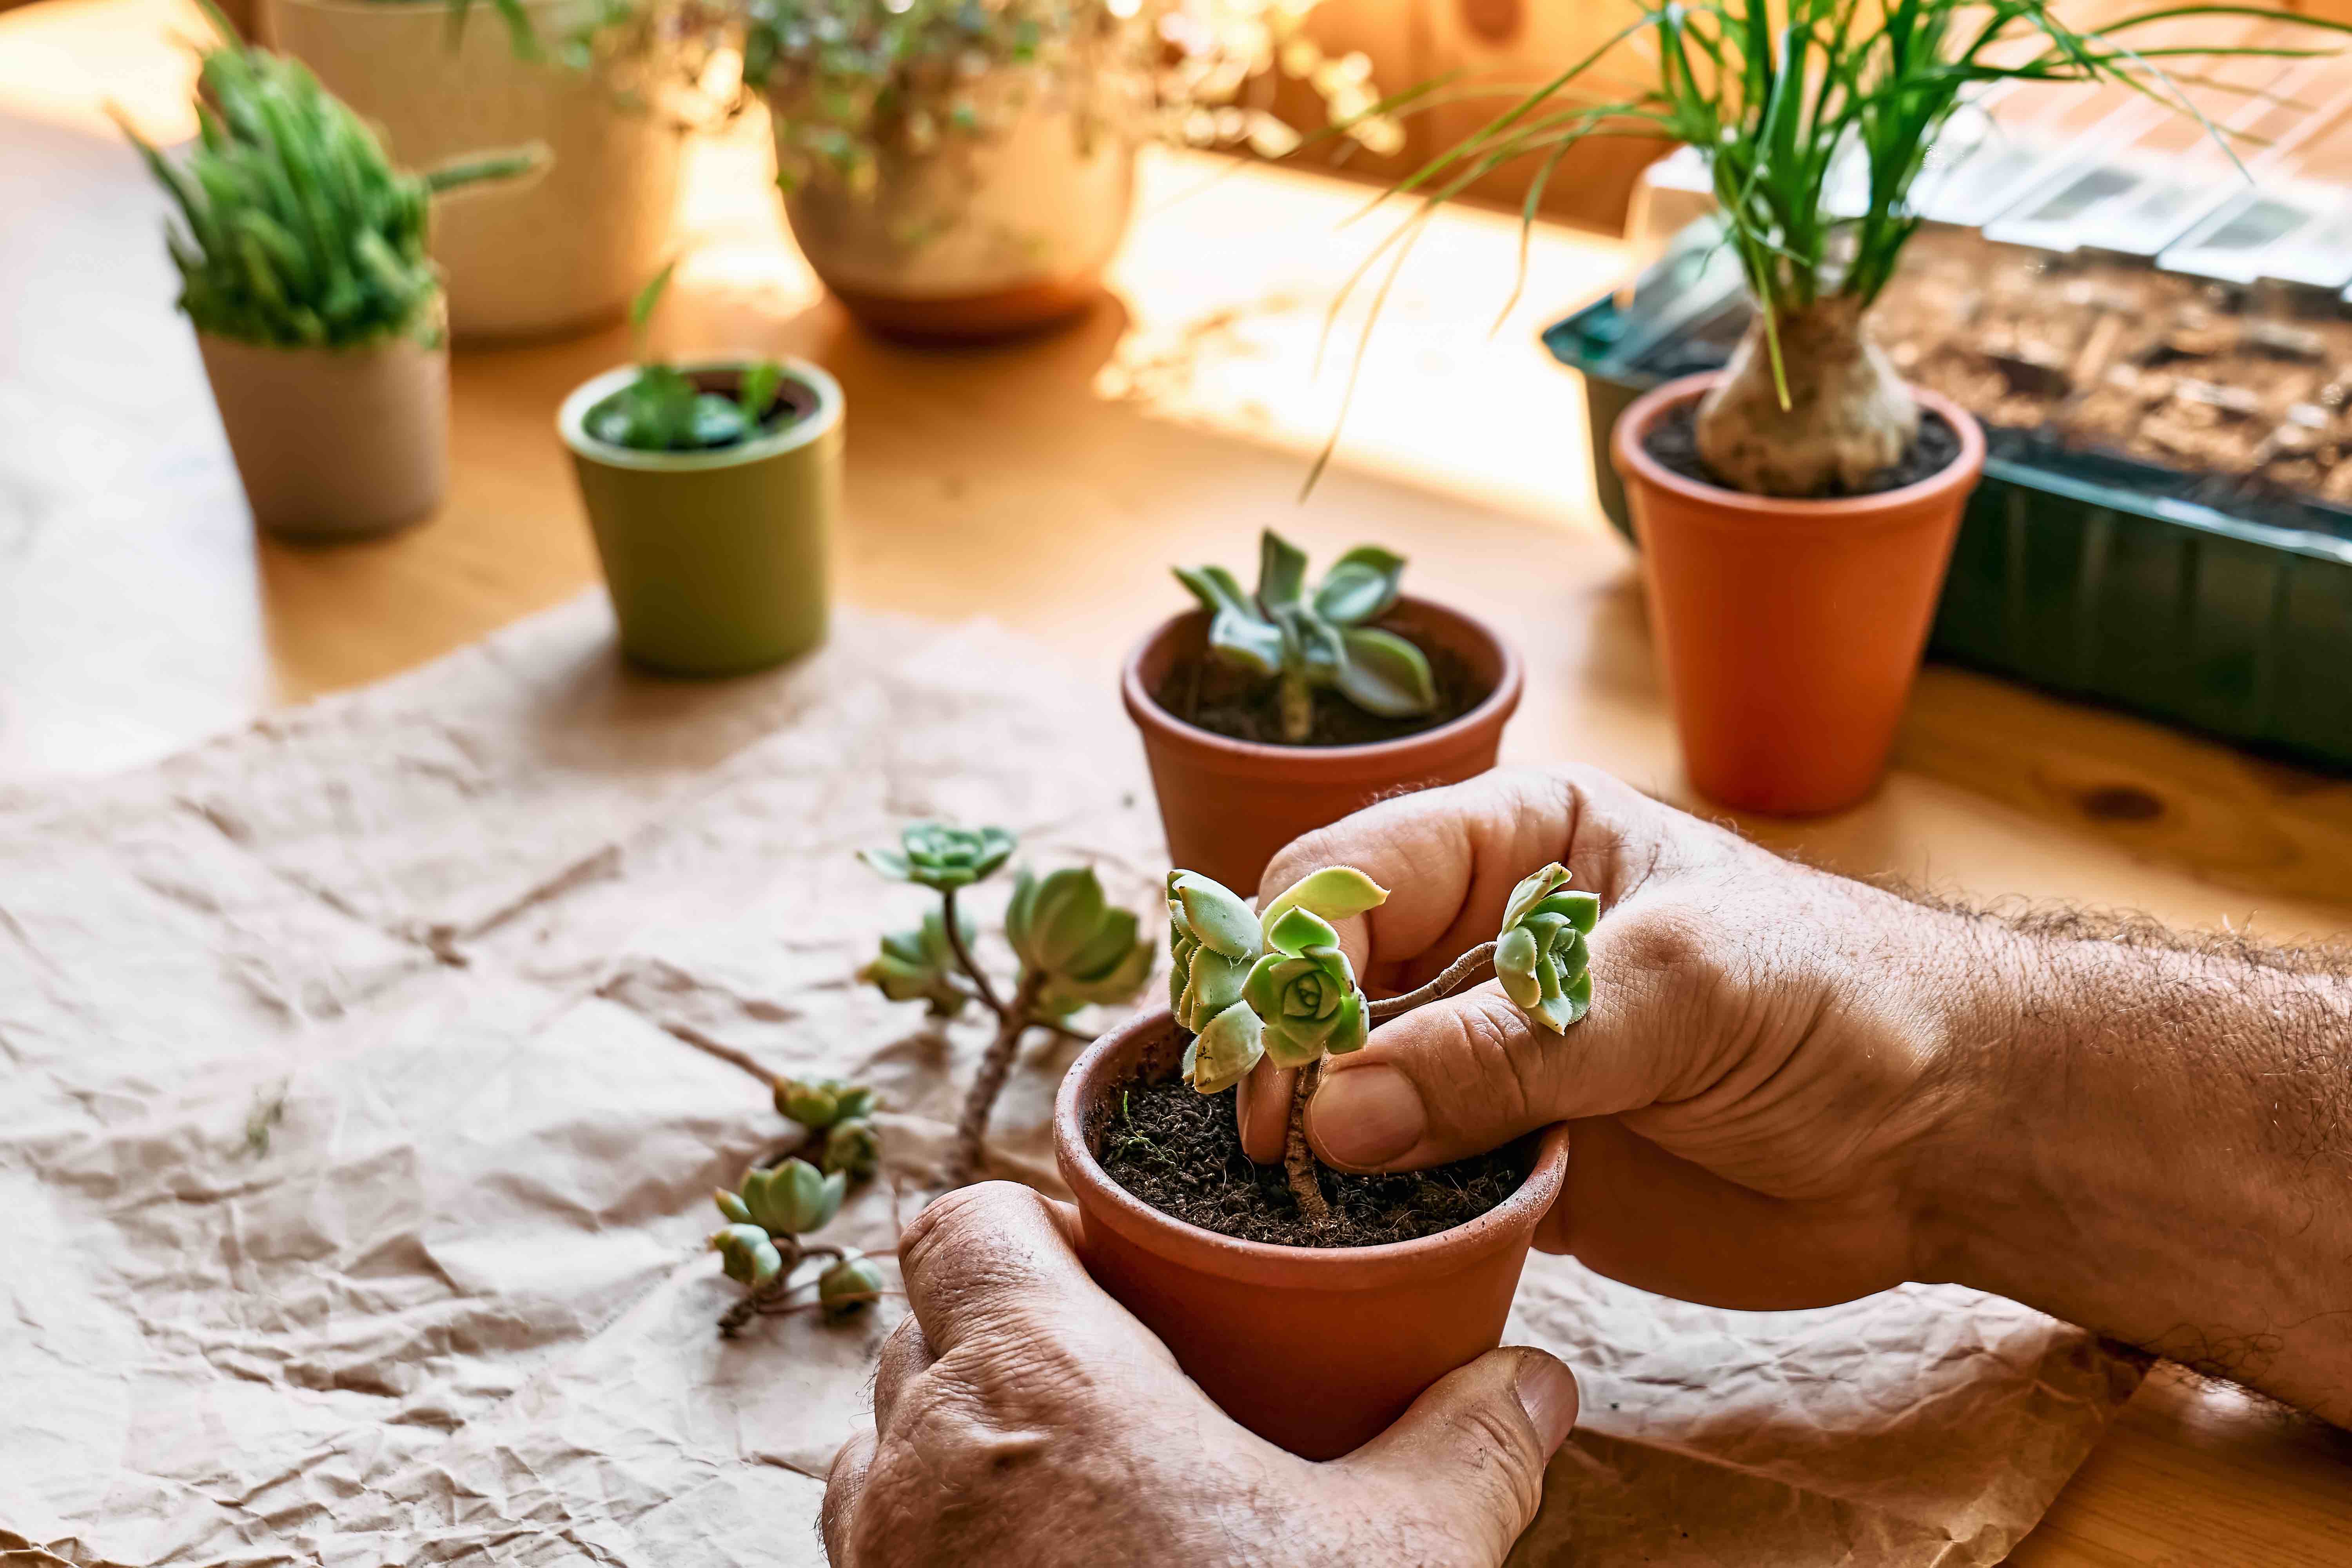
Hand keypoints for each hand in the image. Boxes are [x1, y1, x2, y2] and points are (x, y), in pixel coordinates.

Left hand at [822, 1182, 1581, 1566]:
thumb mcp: (1398, 1561)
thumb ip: (1466, 1451)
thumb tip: (1532, 1383)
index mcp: (1037, 1377)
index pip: (966, 1222)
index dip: (1037, 1223)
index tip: (1121, 1267)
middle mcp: (926, 1453)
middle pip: (934, 1324)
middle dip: (1017, 1332)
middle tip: (1129, 1378)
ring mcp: (883, 1556)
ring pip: (894, 1439)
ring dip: (970, 1436)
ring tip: (1090, 1480)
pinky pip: (882, 1541)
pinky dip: (947, 1531)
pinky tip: (1051, 1566)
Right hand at [1238, 766, 1992, 1311]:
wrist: (1944, 1134)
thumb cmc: (1836, 1002)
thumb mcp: (1679, 990)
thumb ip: (1510, 1045)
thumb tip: (1342, 1110)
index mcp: (1512, 843)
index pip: (1347, 874)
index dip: (1294, 955)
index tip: (1291, 1058)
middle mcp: (1478, 941)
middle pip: (1321, 978)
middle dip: (1283, 1050)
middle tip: (1276, 1142)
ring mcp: (1485, 1054)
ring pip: (1343, 1083)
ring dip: (1312, 1136)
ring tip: (1293, 1195)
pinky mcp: (1506, 1156)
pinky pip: (1400, 1175)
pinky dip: (1369, 1206)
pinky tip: (1351, 1235)